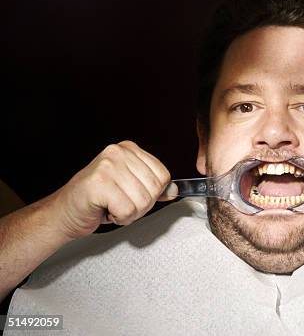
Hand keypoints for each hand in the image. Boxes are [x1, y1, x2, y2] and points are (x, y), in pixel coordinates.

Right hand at [49, 141, 176, 238]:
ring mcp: (108, 166)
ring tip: (112, 206)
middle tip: (120, 203)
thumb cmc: (96, 200)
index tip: (133, 195)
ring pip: (143, 201)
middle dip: (141, 205)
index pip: (163, 175)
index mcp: (129, 149)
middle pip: (155, 189)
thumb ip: (153, 187)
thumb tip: (174, 190)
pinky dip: (119, 218)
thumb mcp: (130, 189)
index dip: (152, 194)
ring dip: (130, 213)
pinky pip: (127, 210)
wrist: (64, 212)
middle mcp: (118, 153)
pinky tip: (105, 210)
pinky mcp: (98, 183)